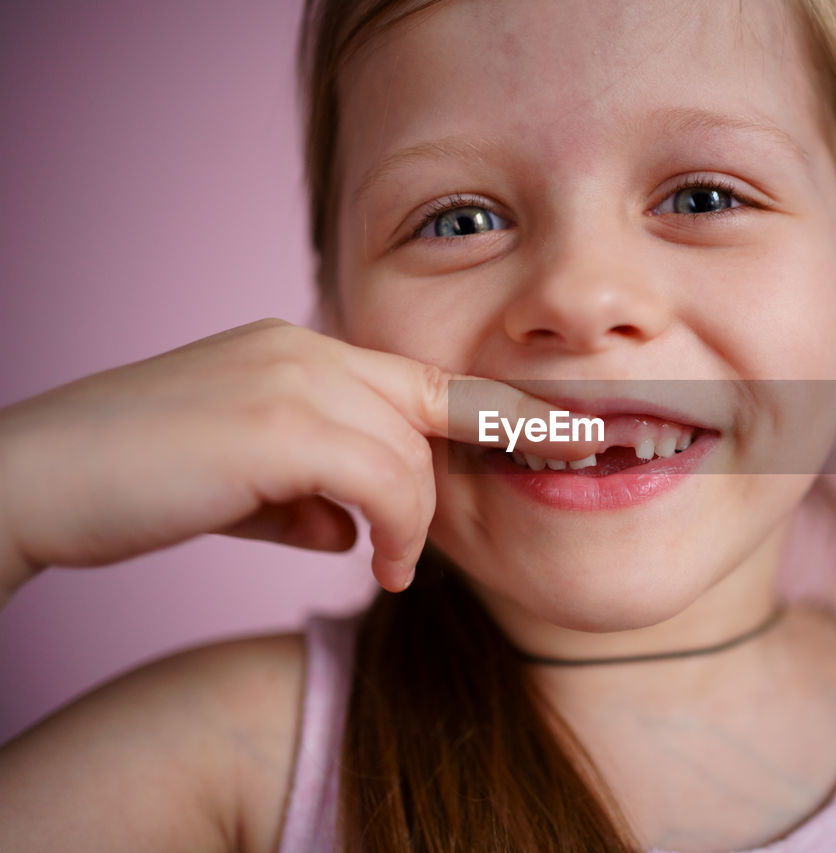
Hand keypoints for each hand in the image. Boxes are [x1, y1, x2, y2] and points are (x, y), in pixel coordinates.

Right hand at [0, 318, 591, 600]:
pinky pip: (384, 478)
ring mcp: (293, 378)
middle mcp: (306, 349)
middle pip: (432, 411)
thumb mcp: (242, 486)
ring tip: (392, 564)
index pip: (424, 378)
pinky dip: (396, 529)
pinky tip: (379, 565)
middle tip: (477, 526)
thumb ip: (308, 493)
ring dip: (416, 519)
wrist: (36, 483)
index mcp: (300, 351)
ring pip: (413, 449)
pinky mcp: (278, 422)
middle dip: (475, 468)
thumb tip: (356, 526)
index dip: (501, 409)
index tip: (569, 433)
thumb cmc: (134, 486)